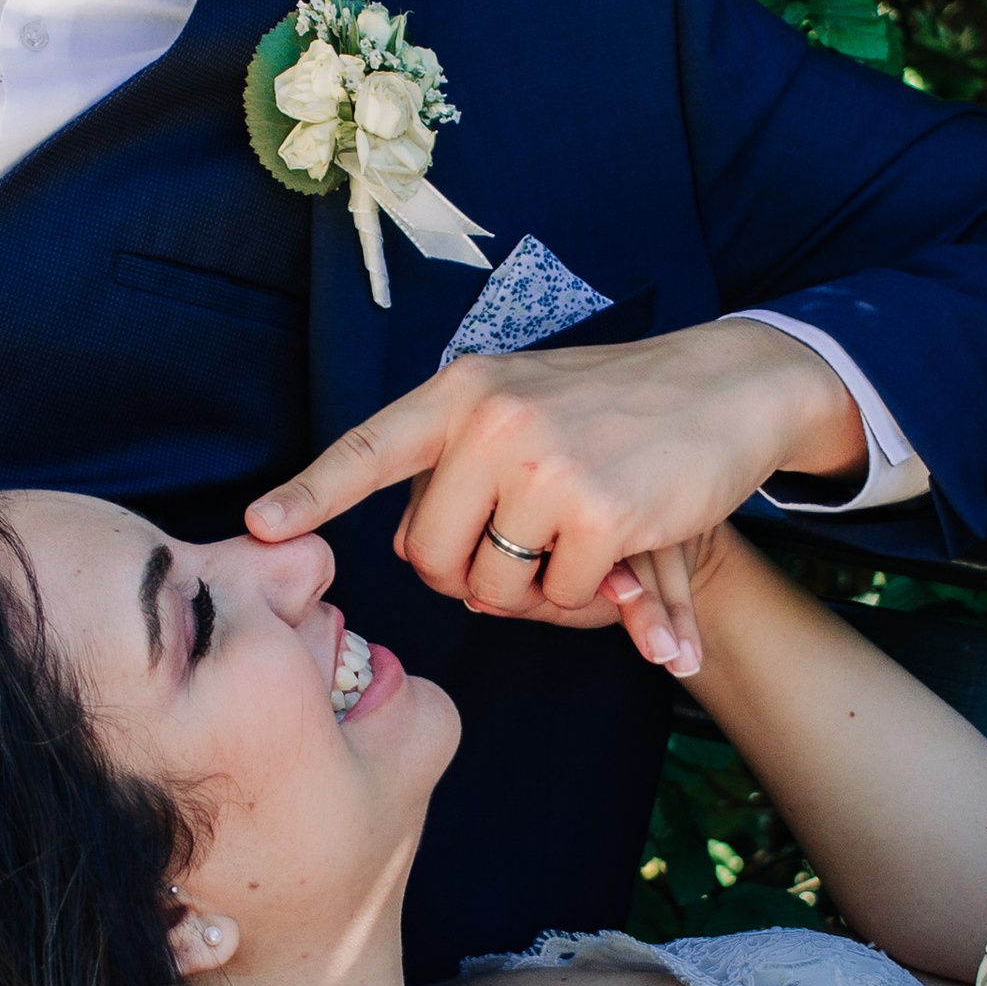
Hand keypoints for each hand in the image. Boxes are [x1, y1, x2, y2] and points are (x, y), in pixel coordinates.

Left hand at [244, 321, 860, 632]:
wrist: (727, 386)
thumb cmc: (618, 409)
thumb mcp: (530, 406)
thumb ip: (473, 472)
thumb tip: (447, 578)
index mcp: (463, 392)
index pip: (370, 448)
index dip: (312, 493)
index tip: (259, 528)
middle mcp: (492, 422)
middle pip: (428, 556)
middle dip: (468, 577)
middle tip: (520, 558)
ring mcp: (544, 466)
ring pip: (494, 585)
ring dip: (535, 590)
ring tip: (579, 544)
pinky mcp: (599, 512)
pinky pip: (561, 599)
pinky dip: (591, 596)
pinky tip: (622, 553)